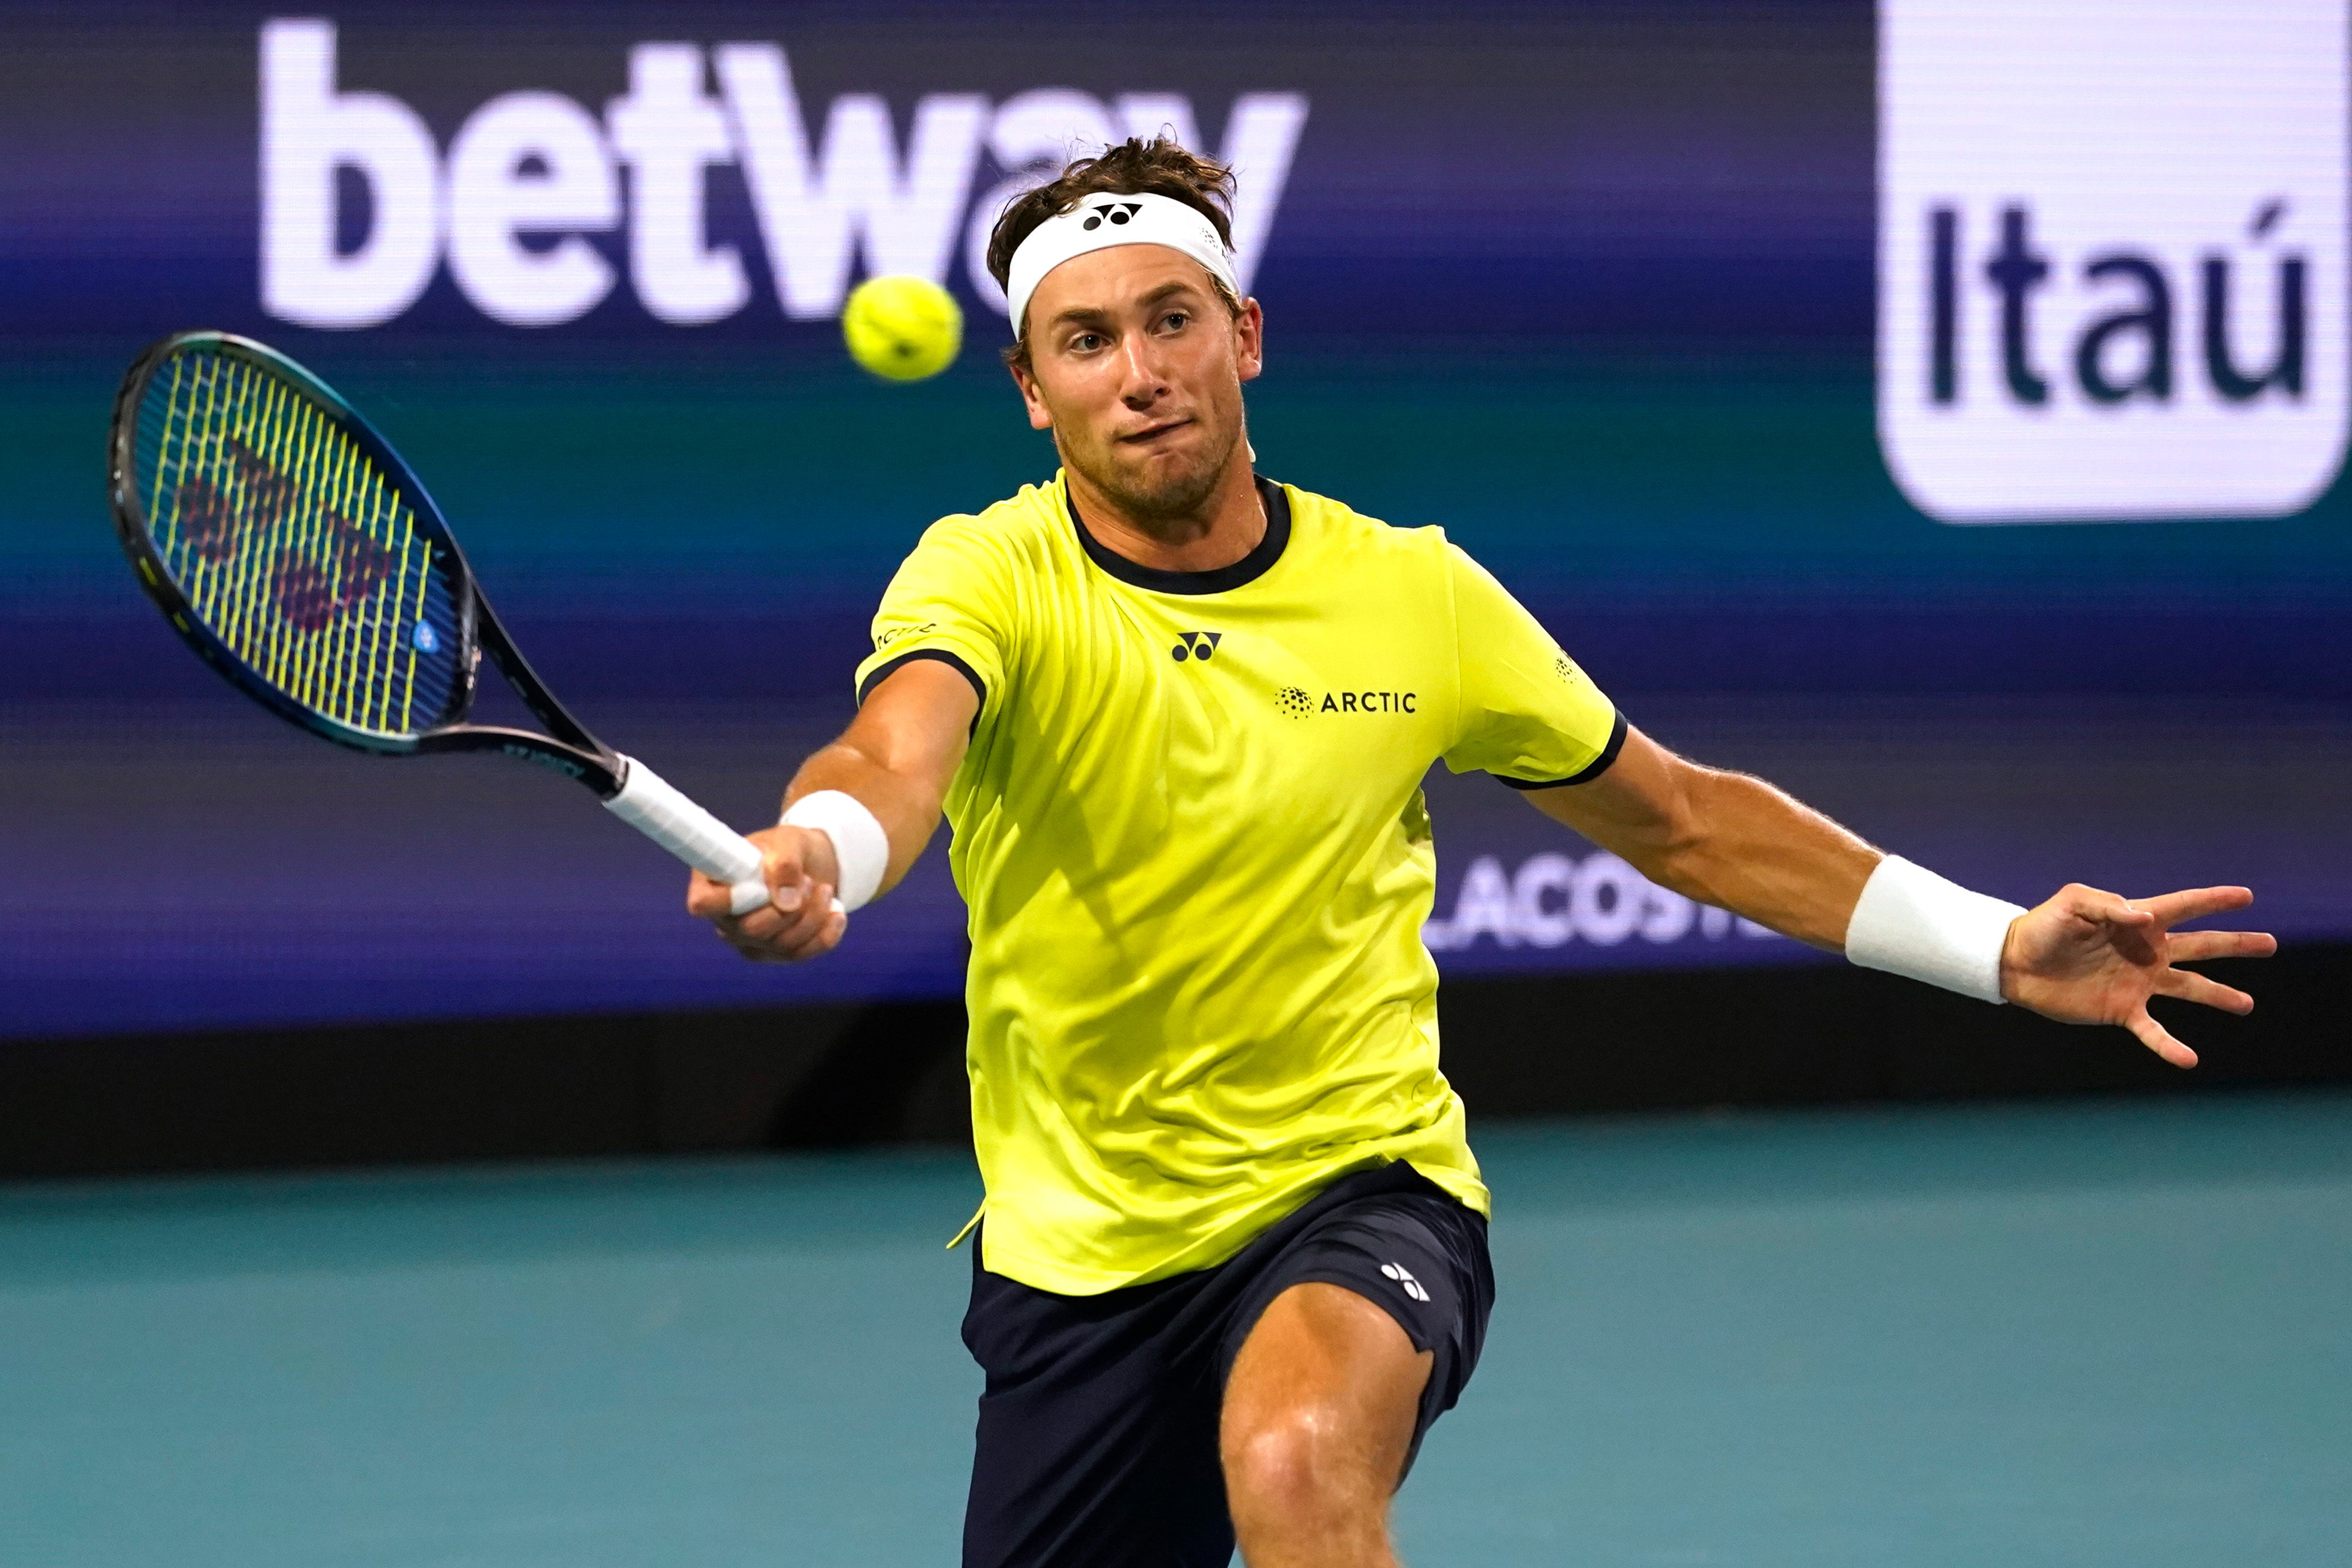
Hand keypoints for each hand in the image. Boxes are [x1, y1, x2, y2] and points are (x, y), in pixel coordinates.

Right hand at [685, 823, 846, 962]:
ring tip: (823, 889)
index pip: (702, 904)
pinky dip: (825, 935)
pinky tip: (836, 915)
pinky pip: (801, 955)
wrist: (812, 863)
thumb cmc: (788, 848)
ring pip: (781, 945)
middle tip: (807, 881)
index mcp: (712, 883)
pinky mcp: (776, 953)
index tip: (761, 884)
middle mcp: (725, 919)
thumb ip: (784, 865)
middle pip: (752, 930)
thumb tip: (786, 903)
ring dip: (812, 916)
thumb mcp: (788, 843)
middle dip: (789, 907)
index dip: (728, 901)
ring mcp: (749, 941)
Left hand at [2000, 884, 2275, 1067]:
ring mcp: (2138, 982)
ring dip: (2219, 996)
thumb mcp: (2072, 903)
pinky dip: (2170, 1045)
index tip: (2247, 895)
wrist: (2014, 963)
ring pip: (2189, 989)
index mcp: (2137, 921)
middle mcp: (2146, 952)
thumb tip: (2145, 919)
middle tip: (2270, 943)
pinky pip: (2153, 1031)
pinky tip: (2189, 1059)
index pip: (2184, 907)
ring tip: (2246, 1004)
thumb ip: (2110, 905)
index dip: (2215, 901)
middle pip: (2201, 947)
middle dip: (2235, 944)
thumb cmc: (2043, 926)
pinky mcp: (2121, 1010)